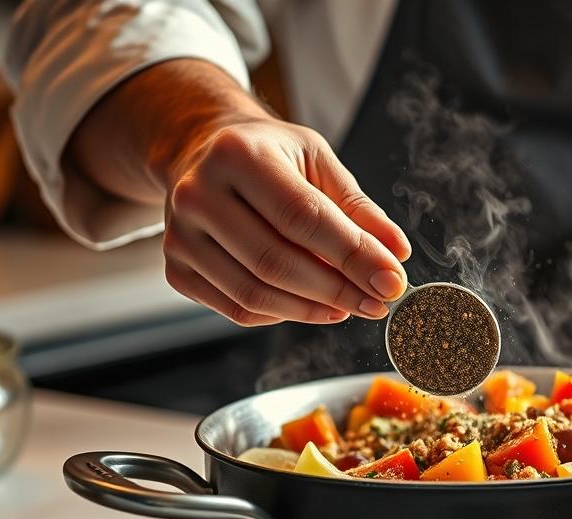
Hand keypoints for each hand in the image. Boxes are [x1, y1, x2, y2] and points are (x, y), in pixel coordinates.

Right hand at [161, 116, 411, 325]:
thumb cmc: (268, 154)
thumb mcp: (316, 159)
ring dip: (312, 310)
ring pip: (254, 295)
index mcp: (237, 155)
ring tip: (349, 305)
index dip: (352, 255)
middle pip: (276, 262)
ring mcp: (180, 237)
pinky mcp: (176, 270)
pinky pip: (237, 310)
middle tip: (378, 302)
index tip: (392, 280)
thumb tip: (395, 252)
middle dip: (337, 290)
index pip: (303, 218)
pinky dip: (281, 314)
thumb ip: (357, 207)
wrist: (201, 151)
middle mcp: (198, 194)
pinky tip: (308, 303)